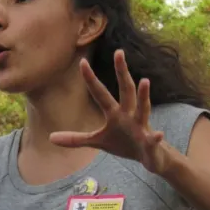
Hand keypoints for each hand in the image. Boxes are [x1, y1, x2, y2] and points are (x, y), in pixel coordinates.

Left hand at [49, 50, 168, 174]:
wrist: (150, 157)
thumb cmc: (123, 144)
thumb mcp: (97, 141)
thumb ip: (76, 138)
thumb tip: (50, 138)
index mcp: (114, 114)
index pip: (100, 93)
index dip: (91, 79)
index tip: (82, 62)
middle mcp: (128, 115)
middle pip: (125, 90)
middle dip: (121, 72)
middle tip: (118, 52)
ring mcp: (141, 127)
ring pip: (143, 109)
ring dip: (143, 96)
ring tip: (144, 80)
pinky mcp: (150, 143)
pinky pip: (153, 140)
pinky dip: (155, 138)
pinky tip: (158, 135)